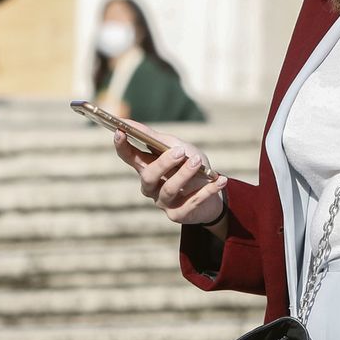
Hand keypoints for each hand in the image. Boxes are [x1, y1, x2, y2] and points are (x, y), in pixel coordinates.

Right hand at [112, 118, 227, 229]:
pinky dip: (207, 190)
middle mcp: (151, 186)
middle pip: (147, 176)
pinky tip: (219, 179)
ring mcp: (163, 202)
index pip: (128, 157)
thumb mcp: (178, 147)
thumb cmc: (192, 166)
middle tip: (179, 152)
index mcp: (147, 167)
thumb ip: (158, 139)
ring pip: (168, 190)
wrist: (214, 193)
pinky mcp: (179, 215)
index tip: (120, 131)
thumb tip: (133, 124)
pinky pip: (192, 202)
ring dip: (184, 175)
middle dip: (162, 163)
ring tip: (197, 162)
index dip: (122, 146)